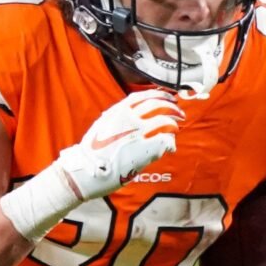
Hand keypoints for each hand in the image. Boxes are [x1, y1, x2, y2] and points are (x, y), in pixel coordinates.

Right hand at [55, 89, 181, 199]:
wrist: (86, 170)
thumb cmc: (93, 151)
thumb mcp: (102, 125)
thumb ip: (118, 117)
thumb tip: (131, 115)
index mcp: (118, 111)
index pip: (144, 96)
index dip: (160, 95)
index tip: (168, 98)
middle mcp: (129, 119)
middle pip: (159, 105)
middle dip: (173, 108)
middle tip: (180, 113)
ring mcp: (138, 134)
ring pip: (165, 122)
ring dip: (174, 125)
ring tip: (175, 129)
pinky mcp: (144, 150)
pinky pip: (165, 141)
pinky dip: (170, 142)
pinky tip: (170, 147)